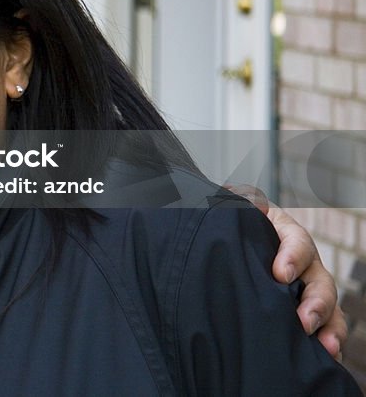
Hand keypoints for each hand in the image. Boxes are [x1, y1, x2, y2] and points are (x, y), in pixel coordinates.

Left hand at [226, 184, 345, 357]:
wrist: (226, 242)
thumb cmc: (231, 226)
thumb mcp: (232, 211)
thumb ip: (234, 204)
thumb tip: (242, 198)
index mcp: (285, 233)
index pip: (297, 242)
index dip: (292, 257)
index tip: (280, 274)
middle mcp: (303, 262)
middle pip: (320, 281)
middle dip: (315, 302)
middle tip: (302, 320)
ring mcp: (308, 287)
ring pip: (329, 307)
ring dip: (329, 327)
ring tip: (325, 346)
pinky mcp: (304, 310)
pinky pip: (326, 327)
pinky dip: (329, 342)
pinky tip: (326, 358)